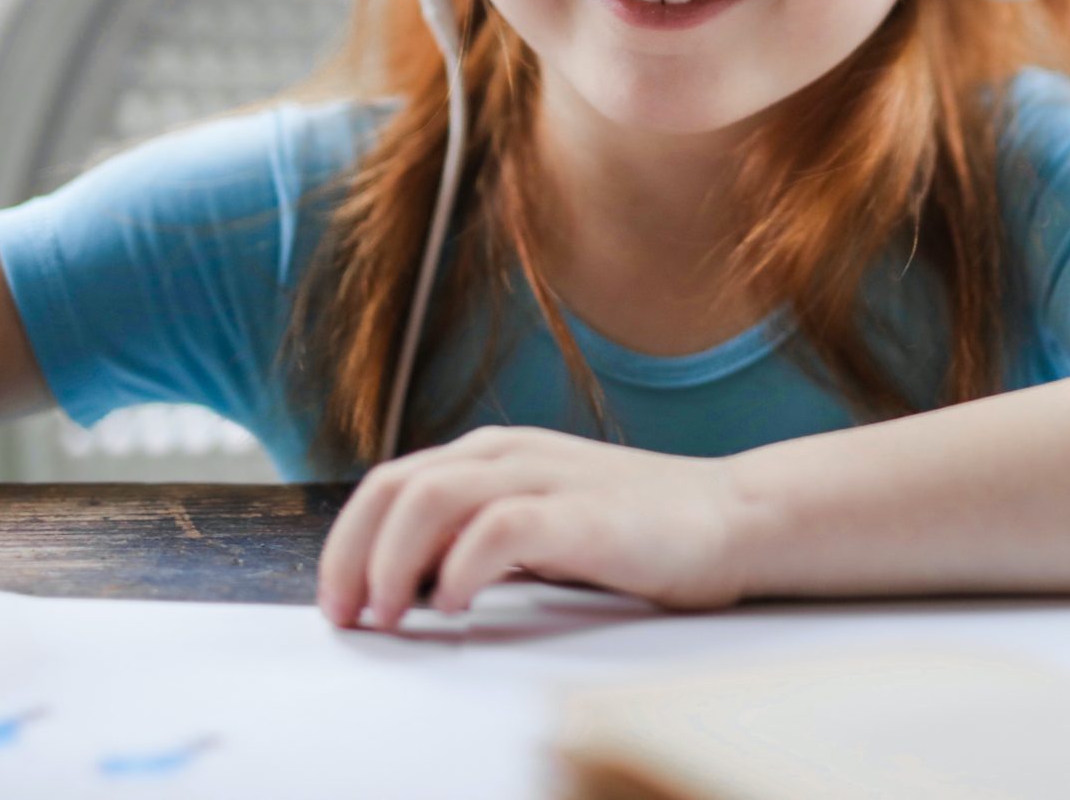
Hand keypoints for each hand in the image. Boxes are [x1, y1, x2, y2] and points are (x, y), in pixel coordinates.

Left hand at [317, 425, 761, 624]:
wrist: (731, 516)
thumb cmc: (635, 529)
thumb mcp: (538, 522)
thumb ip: (477, 535)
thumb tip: (404, 582)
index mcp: (491, 454)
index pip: (388, 484)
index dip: (345, 544)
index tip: (337, 603)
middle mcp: (507, 454)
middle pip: (393, 487)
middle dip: (352, 555)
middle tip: (349, 616)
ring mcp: (545, 477)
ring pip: (430, 498)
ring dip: (393, 561)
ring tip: (393, 614)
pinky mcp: (581, 512)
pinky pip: (498, 528)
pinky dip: (462, 566)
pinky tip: (457, 604)